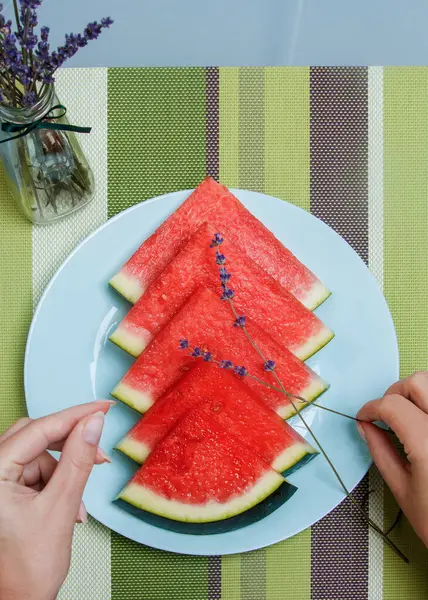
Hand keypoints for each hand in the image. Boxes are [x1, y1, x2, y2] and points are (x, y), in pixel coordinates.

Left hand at [0, 401, 112, 599]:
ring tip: (79, 502)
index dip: (74, 416)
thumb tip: (93, 424)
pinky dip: (57, 484)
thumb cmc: (27, 569)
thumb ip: (78, 460)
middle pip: (35, 437)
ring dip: (65, 473)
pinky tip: (70, 507)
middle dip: (69, 445)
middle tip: (98, 446)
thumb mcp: (61, 507)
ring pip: (38, 456)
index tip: (102, 408)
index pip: (38, 430)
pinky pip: (37, 472)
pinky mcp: (6, 491)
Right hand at [357, 371, 427, 545]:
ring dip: (416, 396)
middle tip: (385, 414)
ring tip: (406, 418)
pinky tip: (424, 425)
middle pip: (417, 383)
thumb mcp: (402, 489)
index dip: (371, 407)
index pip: (392, 404)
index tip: (364, 417)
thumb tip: (366, 426)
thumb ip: (380, 450)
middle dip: (394, 393)